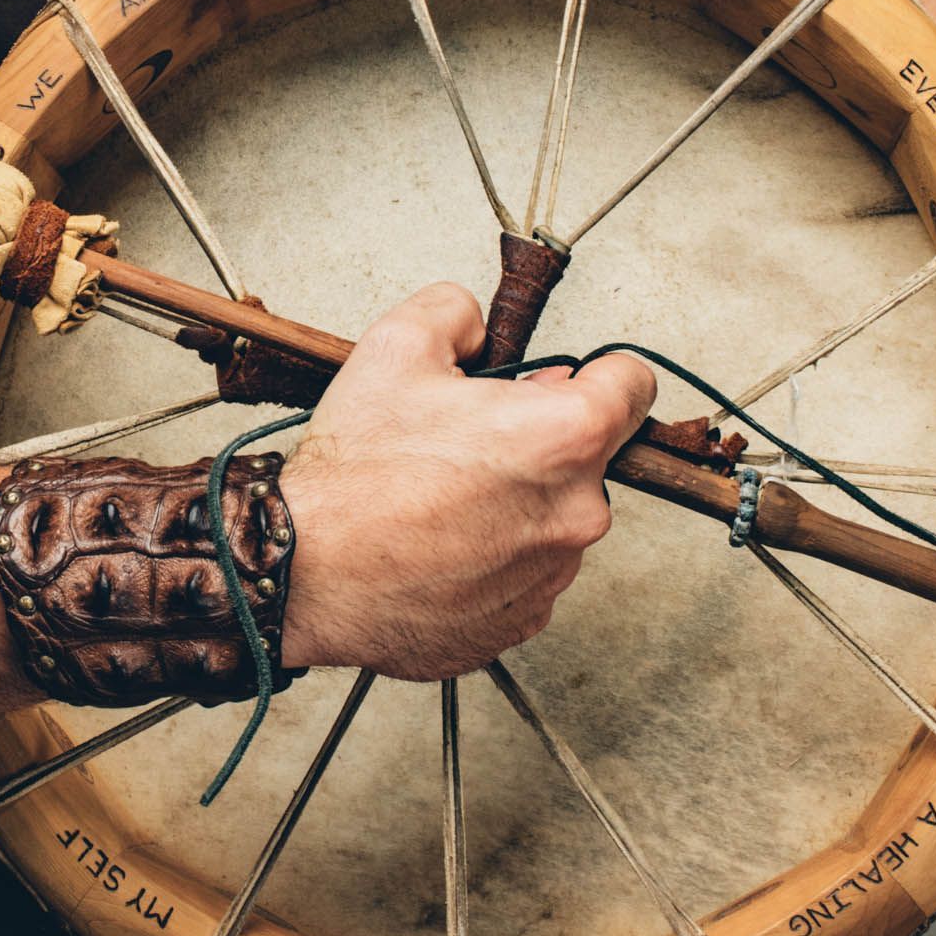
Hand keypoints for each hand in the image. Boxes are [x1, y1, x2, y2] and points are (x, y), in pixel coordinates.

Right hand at [277, 284, 655, 680]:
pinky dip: (489, 559)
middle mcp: (576, 512)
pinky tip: (434, 546)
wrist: (303, 572)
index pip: (632, 384)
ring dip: (513, 504)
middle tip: (464, 441)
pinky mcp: (520, 622)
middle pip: (586, 457)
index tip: (563, 382)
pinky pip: (522, 575)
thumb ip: (455, 312)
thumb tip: (475, 326)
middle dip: (537, 442)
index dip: (595, 372)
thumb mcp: (395, 344)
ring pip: (551, 519)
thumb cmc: (352, 475)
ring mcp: (551, 576)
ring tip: (436, 500)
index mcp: (565, 436)